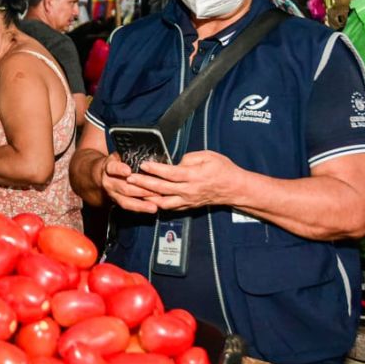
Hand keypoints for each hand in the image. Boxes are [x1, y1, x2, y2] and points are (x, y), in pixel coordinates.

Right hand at [98, 153, 158, 213]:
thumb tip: (150, 153)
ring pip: (126, 200)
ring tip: (154, 205)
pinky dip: (140, 208)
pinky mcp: (117, 202)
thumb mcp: (119, 155)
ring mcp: (112, 193)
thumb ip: (130, 155)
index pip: (113, 168)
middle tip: (156, 190)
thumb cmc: (117, 162)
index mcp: (109, 166)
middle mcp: (109, 182)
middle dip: (140, 190)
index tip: (128, 171)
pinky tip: (151, 208)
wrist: (102, 175)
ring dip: (141, 203)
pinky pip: (128, 206)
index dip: (120, 170)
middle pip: (123, 187)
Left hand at [126, 150, 241, 210]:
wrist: (234, 189)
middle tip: (130, 178)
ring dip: (147, 197)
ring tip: (134, 191)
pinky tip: (147, 199)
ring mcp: (188, 200)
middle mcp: (189, 190)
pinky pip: (169, 207)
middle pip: (162, 189)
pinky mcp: (188, 206)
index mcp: (194, 176)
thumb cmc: (223, 170)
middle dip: (144, 183)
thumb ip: (189, 158)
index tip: (143, 164)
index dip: (155, 169)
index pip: (170, 173)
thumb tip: (175, 163)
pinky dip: (157, 204)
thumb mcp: (208, 156)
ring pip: (163, 202)